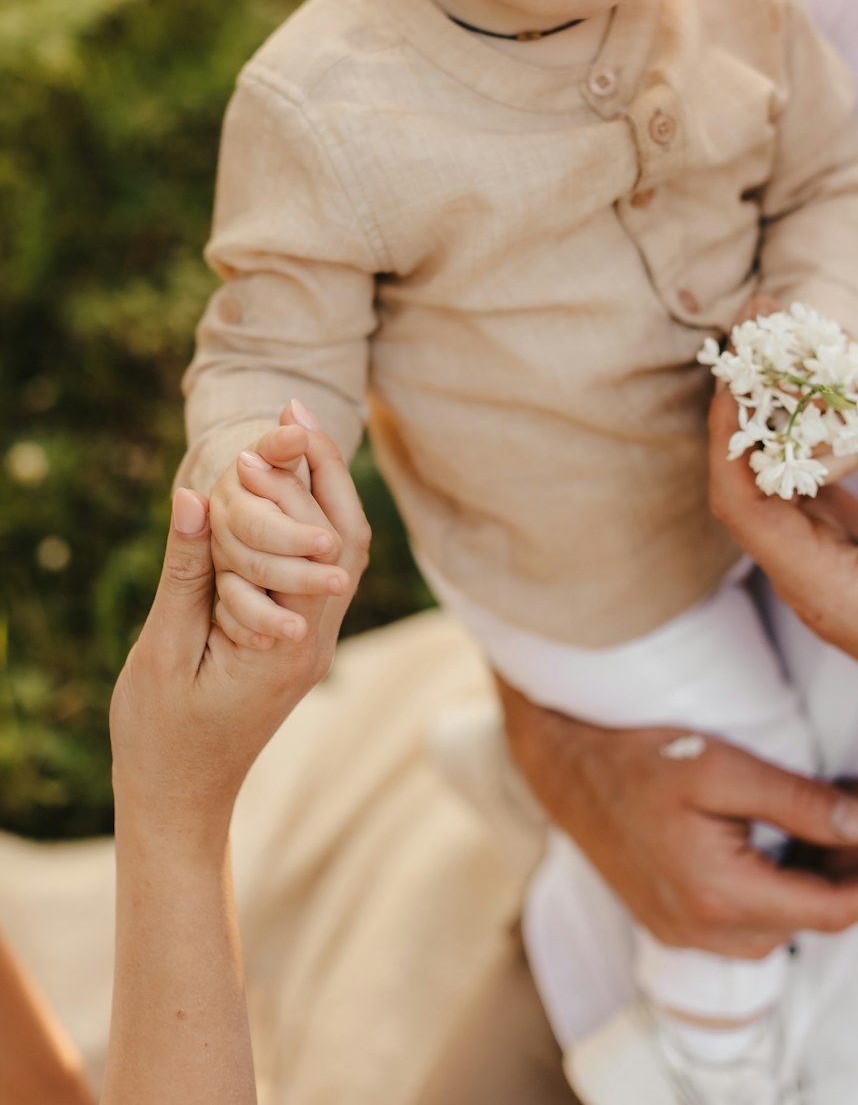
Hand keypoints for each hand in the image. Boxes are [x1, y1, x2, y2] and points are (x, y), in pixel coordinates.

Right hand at [110, 424, 369, 848]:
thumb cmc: (162, 734)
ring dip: (322, 491)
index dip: (294, 481)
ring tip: (293, 430)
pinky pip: (318, 570)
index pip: (314, 543)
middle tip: (295, 409)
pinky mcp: (300, 641)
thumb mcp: (165, 650)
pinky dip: (308, 522)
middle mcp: (316, 640)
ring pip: (340, 552)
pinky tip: (284, 488)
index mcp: (287, 642)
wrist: (181, 797)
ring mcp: (314, 641)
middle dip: (326, 469)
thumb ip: (185, 573)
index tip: (265, 431)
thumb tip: (196, 494)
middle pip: (347, 538)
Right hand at [499, 678, 857, 957]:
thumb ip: (794, 801)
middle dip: (845, 865)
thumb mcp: (722, 764)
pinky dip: (776, 885)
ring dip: (810, 875)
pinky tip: (776, 837)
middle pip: (807, 915)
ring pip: (779, 919)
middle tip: (856, 796)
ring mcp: (684, 932)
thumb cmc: (638, 755)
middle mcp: (703, 929)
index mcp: (719, 893)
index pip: (828, 910)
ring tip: (820, 810)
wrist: (564, 768)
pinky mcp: (672, 921)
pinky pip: (746, 918)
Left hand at [709, 383, 857, 760]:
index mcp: (814, 584)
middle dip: (748, 403)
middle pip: (750, 477)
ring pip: (782, 476)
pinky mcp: (848, 549)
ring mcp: (823, 560)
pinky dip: (819, 437)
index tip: (737, 369)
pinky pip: (818, 484)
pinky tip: (828, 395)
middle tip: (759, 328)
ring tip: (785, 346)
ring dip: (781, 413)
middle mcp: (803, 571)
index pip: (740, 502)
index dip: (730, 431)